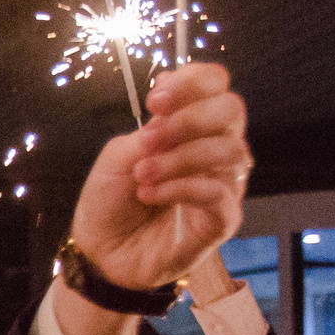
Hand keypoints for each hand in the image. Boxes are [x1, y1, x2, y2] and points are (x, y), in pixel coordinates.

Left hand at [69, 62, 250, 291]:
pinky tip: (150, 194)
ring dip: (180, 157)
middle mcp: (214, 149)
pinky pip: (218, 191)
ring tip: (143, 173)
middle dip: (189, 118)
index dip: (192, 82)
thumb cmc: (111, 202)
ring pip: (228, 150)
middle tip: (149, 140)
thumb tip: (169, 105)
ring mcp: (223, 183)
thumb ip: (148, 129)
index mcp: (191, 127)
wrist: (102, 253)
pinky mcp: (223, 219)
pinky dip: (180, 187)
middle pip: (231, 110)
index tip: (156, 98)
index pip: (215, 85)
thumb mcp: (118, 157)